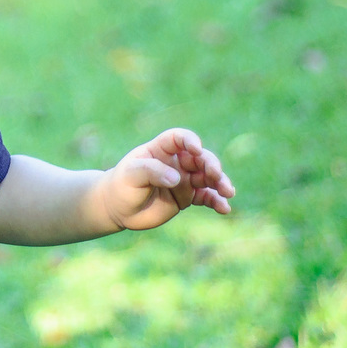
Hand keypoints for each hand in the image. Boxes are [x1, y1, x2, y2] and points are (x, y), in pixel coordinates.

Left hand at [101, 128, 234, 231]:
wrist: (119, 208)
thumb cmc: (122, 186)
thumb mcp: (131, 175)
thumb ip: (152, 172)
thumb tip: (176, 178)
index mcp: (161, 150)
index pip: (179, 138)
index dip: (190, 140)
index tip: (196, 149)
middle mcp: (176, 162)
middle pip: (200, 158)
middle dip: (211, 165)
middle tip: (216, 175)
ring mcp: (184, 180)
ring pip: (208, 177)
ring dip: (220, 182)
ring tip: (228, 192)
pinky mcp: (188, 197)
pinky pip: (207, 197)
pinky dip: (217, 202)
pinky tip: (224, 209)